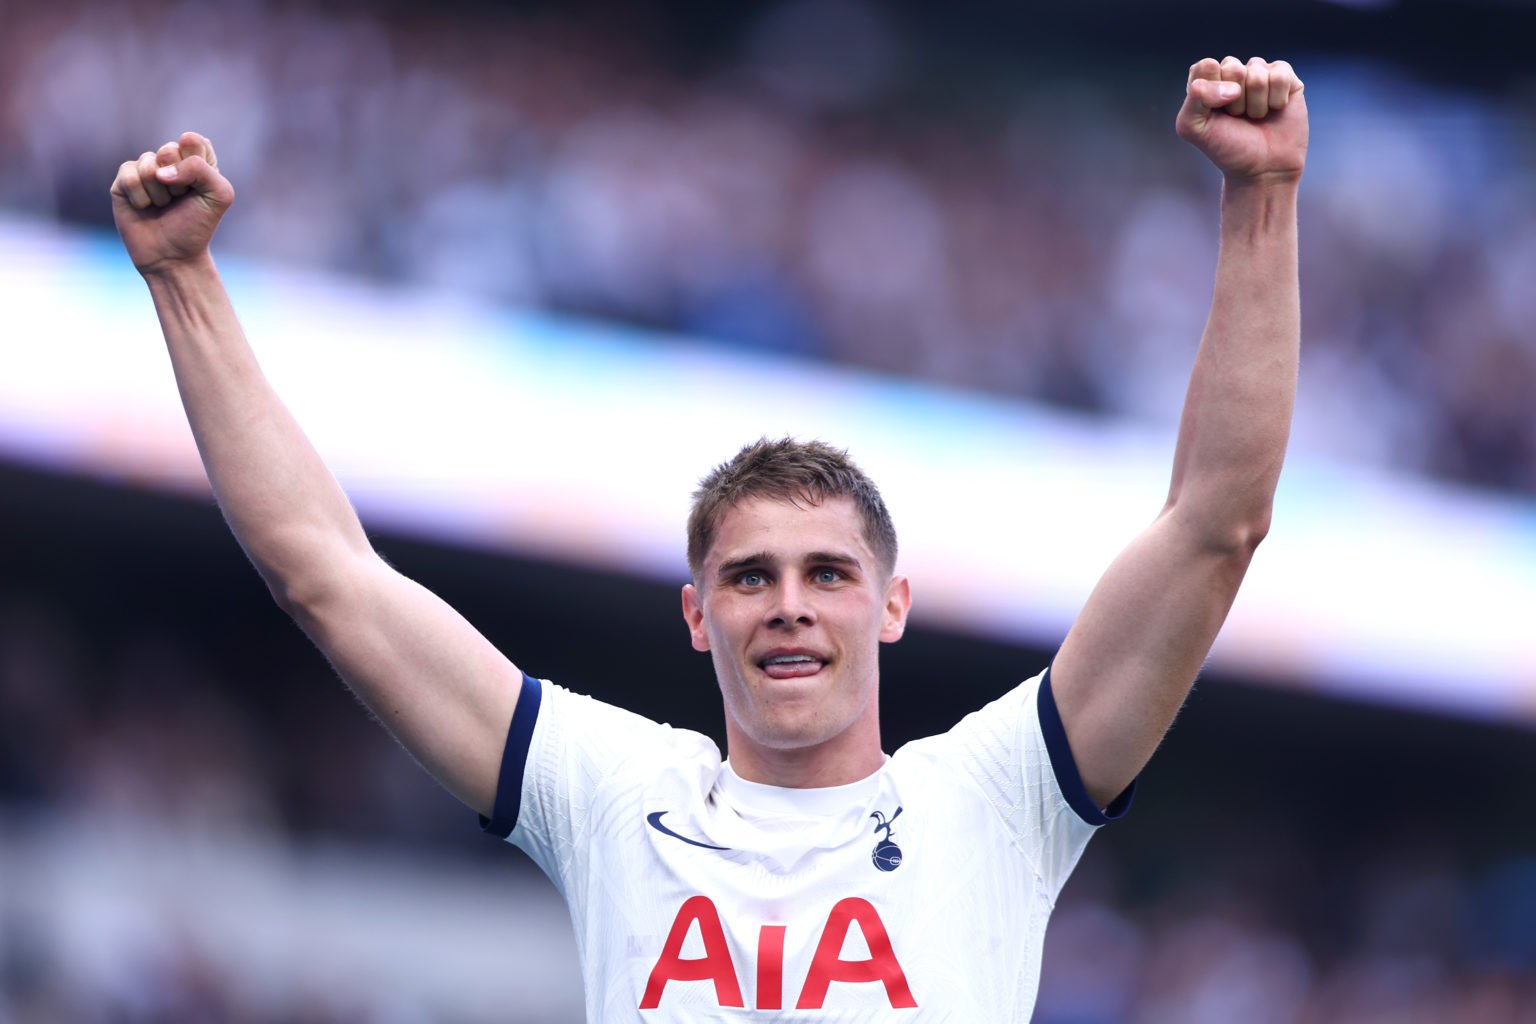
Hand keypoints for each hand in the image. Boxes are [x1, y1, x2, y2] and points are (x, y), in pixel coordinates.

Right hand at [110, 131, 234, 275]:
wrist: (173, 256)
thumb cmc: (197, 225)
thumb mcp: (219, 195)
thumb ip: (200, 168)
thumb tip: (160, 171)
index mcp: (196, 160)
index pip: (193, 141)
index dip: (195, 162)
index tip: (199, 186)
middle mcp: (169, 161)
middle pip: (169, 150)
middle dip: (178, 181)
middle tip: (180, 199)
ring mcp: (145, 170)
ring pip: (148, 164)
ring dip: (160, 193)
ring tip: (164, 206)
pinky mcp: (124, 181)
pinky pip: (129, 175)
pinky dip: (140, 196)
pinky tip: (144, 208)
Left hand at [1176, 57, 1306, 185]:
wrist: (1262, 168)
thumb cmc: (1226, 148)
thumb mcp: (1193, 128)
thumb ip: (1195, 98)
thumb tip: (1230, 84)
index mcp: (1208, 81)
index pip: (1206, 66)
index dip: (1211, 91)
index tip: (1214, 114)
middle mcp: (1233, 74)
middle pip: (1232, 67)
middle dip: (1234, 100)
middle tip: (1237, 117)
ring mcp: (1260, 74)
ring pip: (1256, 73)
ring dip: (1255, 103)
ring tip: (1255, 117)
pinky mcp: (1285, 78)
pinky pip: (1280, 75)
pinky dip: (1276, 98)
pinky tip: (1274, 109)